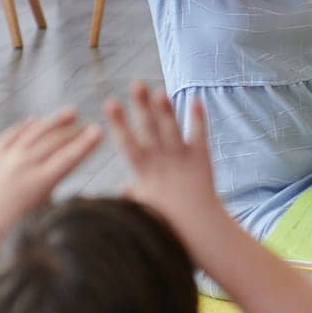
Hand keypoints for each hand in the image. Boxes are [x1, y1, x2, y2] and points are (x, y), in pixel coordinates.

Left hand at [0, 110, 102, 230]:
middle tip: (91, 125)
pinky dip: (26, 126)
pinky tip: (37, 120)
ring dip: (55, 121)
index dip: (86, 143)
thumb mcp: (46, 209)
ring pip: (35, 132)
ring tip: (72, 112)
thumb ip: (59, 183)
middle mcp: (22, 167)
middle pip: (55, 141)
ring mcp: (6, 158)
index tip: (100, 131)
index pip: (69, 157)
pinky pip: (13, 134)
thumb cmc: (19, 226)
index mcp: (39, 184)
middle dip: (76, 131)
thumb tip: (76, 158)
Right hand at [108, 81, 218, 225]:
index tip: (110, 102)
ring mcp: (182, 159)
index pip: (128, 143)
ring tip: (160, 90)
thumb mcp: (142, 209)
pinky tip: (196, 99)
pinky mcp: (201, 159)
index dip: (119, 123)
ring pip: (172, 130)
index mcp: (145, 172)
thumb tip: (120, 192)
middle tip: (135, 83)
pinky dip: (198, 118)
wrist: (199, 229)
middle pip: (149, 129)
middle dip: (141, 106)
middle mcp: (162, 161)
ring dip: (166, 109)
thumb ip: (130, 196)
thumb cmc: (166, 222)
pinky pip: (200, 136)